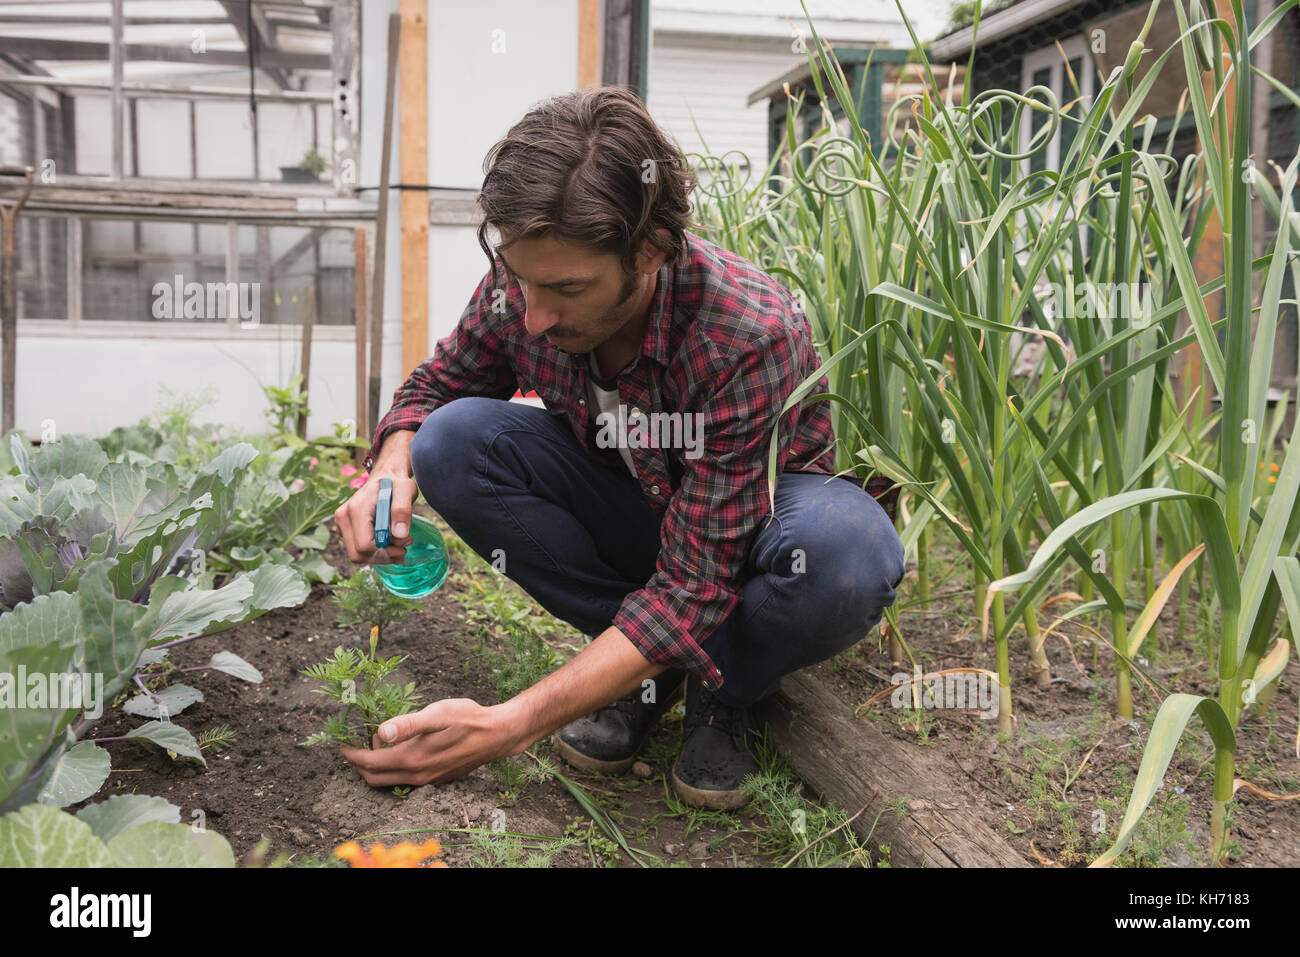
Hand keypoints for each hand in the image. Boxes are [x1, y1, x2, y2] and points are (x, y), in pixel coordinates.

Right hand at [334, 469, 417, 565]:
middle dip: (383, 556)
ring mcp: (342, 524)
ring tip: (399, 542)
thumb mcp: (406, 490)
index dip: (386, 551)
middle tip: (404, 546)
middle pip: (358, 554)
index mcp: (355, 509)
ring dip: (380, 555)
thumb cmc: (396, 484)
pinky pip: (358, 550)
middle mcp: (343, 517)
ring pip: (358, 555)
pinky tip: (390, 540)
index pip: (364, 545)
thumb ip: (402, 510)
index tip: (405, 543)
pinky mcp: (345, 529)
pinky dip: (375, 551)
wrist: (386, 477)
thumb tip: (399, 535)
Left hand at [340, 699, 523, 786]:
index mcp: (412, 759)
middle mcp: (417, 775)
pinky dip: (395, 767)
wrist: (497, 735)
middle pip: (375, 778)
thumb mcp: (437, 714)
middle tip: (359, 742)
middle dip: (361, 763)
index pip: (370, 763)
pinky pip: (406, 779)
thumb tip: (380, 731)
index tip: (342, 744)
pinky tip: (403, 747)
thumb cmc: (468, 719)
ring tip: (381, 740)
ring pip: (391, 780)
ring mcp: (428, 780)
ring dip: (379, 764)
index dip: (352, 755)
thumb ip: (408, 724)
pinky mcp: (437, 779)